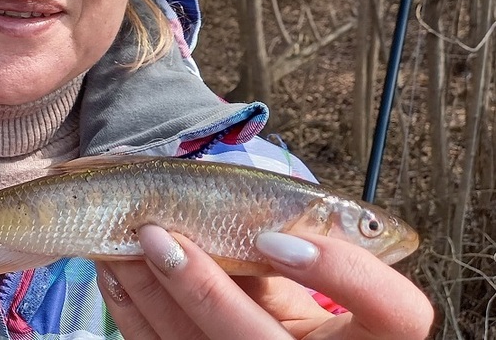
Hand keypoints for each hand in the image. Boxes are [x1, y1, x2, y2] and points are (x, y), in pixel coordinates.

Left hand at [96, 226, 432, 338]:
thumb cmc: (299, 310)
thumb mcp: (312, 282)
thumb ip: (297, 250)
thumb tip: (245, 198)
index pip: (395, 312)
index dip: (340, 272)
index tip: (277, 235)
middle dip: (201, 288)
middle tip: (157, 233)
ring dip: (149, 291)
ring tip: (122, 240)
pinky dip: (134, 313)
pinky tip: (115, 274)